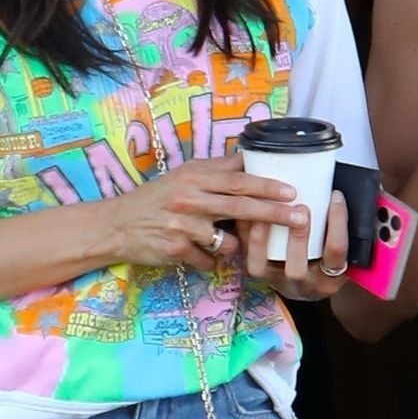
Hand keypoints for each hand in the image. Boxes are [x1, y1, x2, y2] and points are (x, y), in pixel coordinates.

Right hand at [103, 152, 306, 271]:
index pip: (237, 180)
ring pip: (228, 241)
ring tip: (220, 241)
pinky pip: (208, 261)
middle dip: (274, 213)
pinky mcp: (175, 249)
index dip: (267, 185)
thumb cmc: (155, 199)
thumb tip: (249, 157)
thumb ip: (215, 170)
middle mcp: (189, 199)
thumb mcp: (183, 177)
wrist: (117, 225)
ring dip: (233, 245)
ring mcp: (182, 225)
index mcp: (194, 178)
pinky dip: (209, 261)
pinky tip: (197, 254)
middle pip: (241, 206)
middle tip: (300, 217)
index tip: (292, 190)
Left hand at [241, 190, 352, 301]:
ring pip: (264, 267)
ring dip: (262, 238)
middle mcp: (304, 285)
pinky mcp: (259, 276)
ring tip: (265, 209)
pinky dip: (246, 237)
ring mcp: (278, 282)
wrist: (310, 283)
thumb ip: (352, 224)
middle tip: (301, 207)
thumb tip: (362, 188)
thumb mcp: (346, 246)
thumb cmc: (331, 255)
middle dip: (299, 237)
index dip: (338, 224)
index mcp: (332, 277)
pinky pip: (247, 259)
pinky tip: (247, 214)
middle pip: (298, 268)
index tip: (336, 196)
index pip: (337, 252)